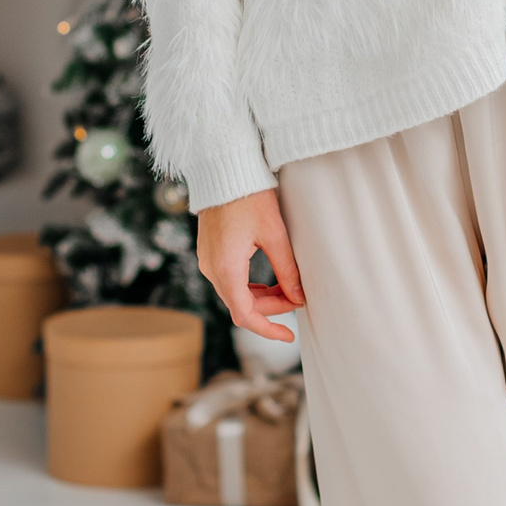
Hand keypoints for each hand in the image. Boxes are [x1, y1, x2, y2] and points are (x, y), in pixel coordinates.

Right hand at [196, 187, 304, 344]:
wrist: (224, 169)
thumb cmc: (250, 197)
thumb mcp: (275, 234)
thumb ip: (287, 270)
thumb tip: (299, 298)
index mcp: (226, 268)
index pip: (245, 315)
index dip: (268, 330)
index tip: (289, 335)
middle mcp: (211, 268)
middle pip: (241, 305)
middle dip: (271, 309)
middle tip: (299, 300)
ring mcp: (207, 260)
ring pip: (235, 293)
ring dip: (261, 298)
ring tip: (289, 291)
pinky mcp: (209, 252)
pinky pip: (229, 279)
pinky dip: (250, 286)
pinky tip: (270, 281)